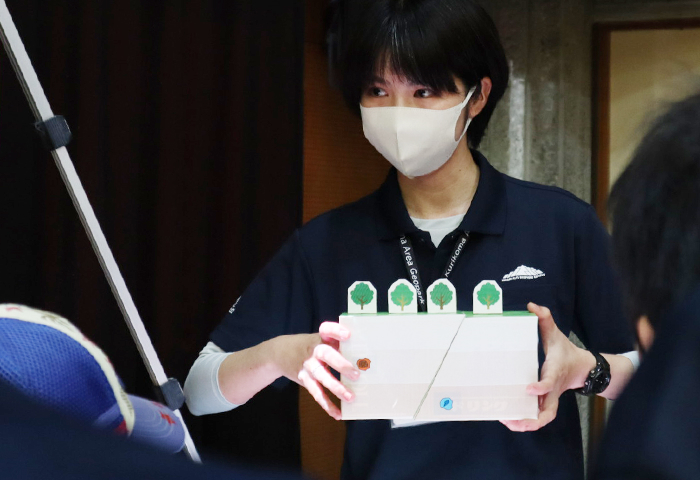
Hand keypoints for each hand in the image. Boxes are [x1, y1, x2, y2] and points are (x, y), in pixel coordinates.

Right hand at [292, 322, 359, 419]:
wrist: (279, 352)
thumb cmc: (310, 346)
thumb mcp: (320, 339)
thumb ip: (337, 345)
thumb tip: (365, 358)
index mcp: (320, 337)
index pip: (327, 329)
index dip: (336, 331)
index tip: (348, 335)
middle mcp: (313, 350)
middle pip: (326, 355)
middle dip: (341, 364)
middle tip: (357, 374)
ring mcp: (308, 366)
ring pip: (322, 377)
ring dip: (336, 388)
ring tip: (351, 397)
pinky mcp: (304, 379)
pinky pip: (316, 393)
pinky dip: (327, 405)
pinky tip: (338, 414)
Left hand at [500, 302, 591, 431]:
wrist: (583, 367)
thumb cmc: (565, 351)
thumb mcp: (556, 334)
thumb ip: (545, 319)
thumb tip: (532, 306)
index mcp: (555, 372)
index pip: (549, 383)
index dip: (541, 387)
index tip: (528, 388)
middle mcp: (553, 389)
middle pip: (548, 412)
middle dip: (532, 419)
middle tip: (513, 418)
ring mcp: (551, 398)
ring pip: (543, 418)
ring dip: (526, 423)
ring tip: (507, 421)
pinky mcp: (547, 402)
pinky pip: (538, 416)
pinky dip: (525, 420)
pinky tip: (509, 418)